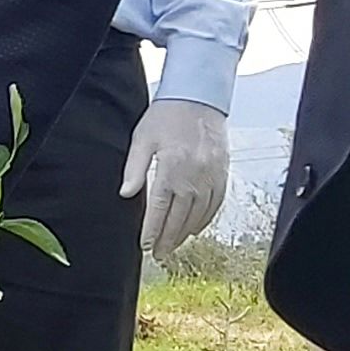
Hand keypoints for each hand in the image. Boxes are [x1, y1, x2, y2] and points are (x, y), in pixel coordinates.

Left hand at [119, 97, 230, 260]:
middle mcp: (195, 175)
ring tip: (173, 245)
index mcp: (172, 167)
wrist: (199, 96)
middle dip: (168, 238)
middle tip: (158, 254)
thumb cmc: (167, 115)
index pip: (161, 208)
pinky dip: (206, 219)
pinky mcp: (223, 171)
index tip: (145, 245)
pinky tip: (195, 229)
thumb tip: (126, 194)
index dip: (152, 230)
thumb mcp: (142, 139)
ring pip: (199, 214)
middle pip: (180, 216)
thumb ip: (134, 168)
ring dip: (185, 233)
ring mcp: (212, 175)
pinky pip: (216, 202)